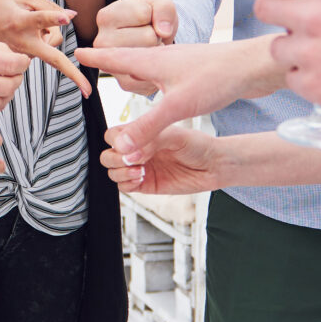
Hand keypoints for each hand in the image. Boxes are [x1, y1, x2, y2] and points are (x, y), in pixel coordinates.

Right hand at [0, 0, 89, 96]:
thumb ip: (47, 4)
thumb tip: (71, 17)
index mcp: (19, 22)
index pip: (38, 19)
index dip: (52, 17)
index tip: (66, 18)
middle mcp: (24, 43)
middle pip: (53, 57)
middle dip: (71, 74)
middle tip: (88, 91)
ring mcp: (26, 54)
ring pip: (55, 39)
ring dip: (51, 28)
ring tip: (29, 19)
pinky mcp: (28, 57)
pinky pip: (48, 42)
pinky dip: (45, 32)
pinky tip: (27, 27)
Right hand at [80, 36, 282, 151]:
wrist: (252, 66)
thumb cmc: (217, 79)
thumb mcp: (177, 107)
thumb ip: (147, 128)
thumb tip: (120, 147)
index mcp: (152, 61)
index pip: (115, 57)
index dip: (95, 57)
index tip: (76, 53)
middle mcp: (163, 57)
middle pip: (127, 56)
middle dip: (109, 58)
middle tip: (92, 58)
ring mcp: (179, 63)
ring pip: (146, 63)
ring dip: (130, 66)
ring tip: (120, 69)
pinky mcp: (193, 71)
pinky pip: (163, 71)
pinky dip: (150, 74)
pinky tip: (160, 82)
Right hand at [91, 0, 179, 92]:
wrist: (152, 40)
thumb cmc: (153, 18)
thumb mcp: (159, 3)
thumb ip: (163, 7)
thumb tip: (163, 32)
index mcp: (105, 17)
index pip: (143, 13)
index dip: (153, 15)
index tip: (146, 19)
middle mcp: (101, 42)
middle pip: (148, 37)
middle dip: (156, 34)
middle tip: (148, 34)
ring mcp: (110, 66)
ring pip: (151, 56)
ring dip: (157, 50)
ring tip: (148, 47)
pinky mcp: (124, 83)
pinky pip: (153, 75)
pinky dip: (158, 67)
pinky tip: (149, 61)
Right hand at [101, 119, 227, 196]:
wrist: (213, 165)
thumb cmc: (196, 145)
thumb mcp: (173, 135)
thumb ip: (149, 139)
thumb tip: (127, 152)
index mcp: (141, 134)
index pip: (113, 136)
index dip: (116, 141)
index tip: (130, 145)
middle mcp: (137, 151)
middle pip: (107, 155)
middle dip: (115, 159)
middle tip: (133, 160)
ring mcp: (140, 168)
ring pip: (112, 172)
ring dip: (121, 172)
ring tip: (142, 171)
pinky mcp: (146, 185)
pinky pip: (124, 187)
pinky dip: (127, 183)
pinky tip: (143, 178)